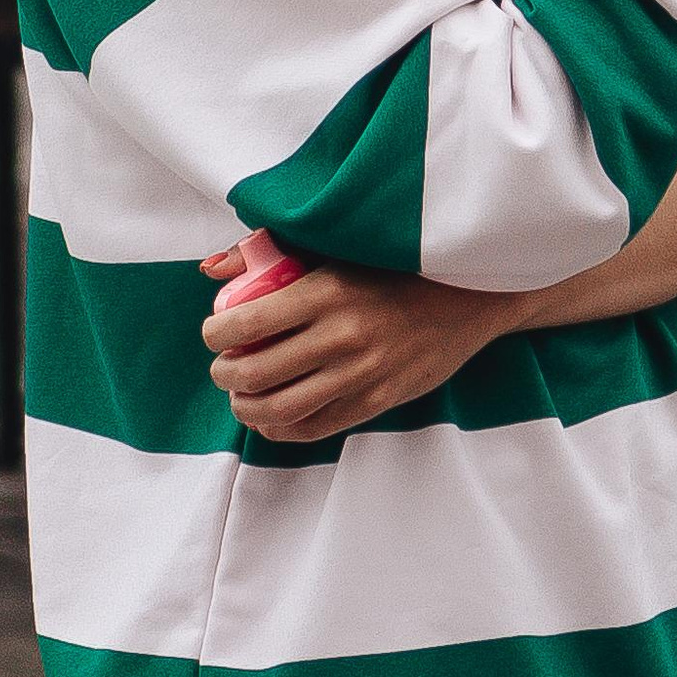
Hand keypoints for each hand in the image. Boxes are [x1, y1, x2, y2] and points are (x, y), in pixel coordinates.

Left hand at [200, 257, 513, 444]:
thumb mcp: (335, 247)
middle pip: (255, 373)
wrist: (467, 294)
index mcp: (326, 289)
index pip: (247, 323)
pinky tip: (271, 416)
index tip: (212, 333)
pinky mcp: (378, 400)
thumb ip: (269, 253)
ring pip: (279, 409)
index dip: (214, 334)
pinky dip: (280, 428)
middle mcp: (341, 335)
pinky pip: (314, 428)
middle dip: (224, 375)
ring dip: (246, 407)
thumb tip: (208, 271)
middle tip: (222, 367)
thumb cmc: (393, 264)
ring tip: (242, 395)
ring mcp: (361, 373)